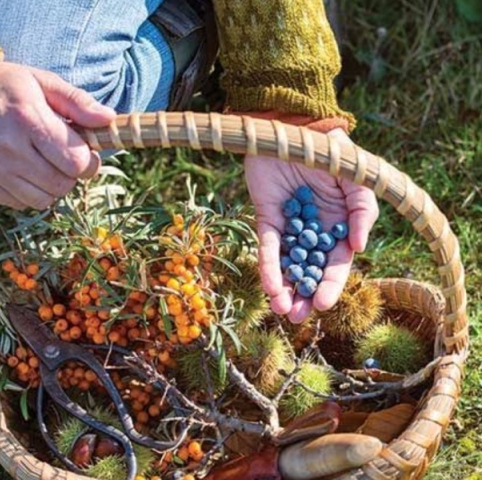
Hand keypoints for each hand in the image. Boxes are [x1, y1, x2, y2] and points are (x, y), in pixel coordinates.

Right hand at [0, 61, 115, 208]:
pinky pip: (19, 204)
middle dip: (69, 174)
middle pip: (62, 185)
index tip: (83, 152)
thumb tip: (109, 119)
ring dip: (49, 187)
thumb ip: (78, 102)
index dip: (88, 161)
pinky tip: (20, 169)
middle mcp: (6, 148)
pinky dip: (27, 192)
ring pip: (42, 200)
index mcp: (27, 119)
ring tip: (40, 163)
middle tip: (61, 157)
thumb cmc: (5, 87)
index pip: (76, 162)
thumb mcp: (42, 82)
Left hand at [244, 128, 378, 322]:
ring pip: (287, 265)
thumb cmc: (329, 152)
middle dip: (303, 295)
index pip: (335, 264)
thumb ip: (363, 212)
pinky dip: (268, 266)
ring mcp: (289, 227)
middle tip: (296, 318)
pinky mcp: (266, 218)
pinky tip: (268, 286)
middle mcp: (314, 232)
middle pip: (309, 271)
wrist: (292, 127)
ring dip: (283, 288)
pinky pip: (267, 246)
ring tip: (280, 309)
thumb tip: (358, 248)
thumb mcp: (356, 180)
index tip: (322, 305)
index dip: (330, 285)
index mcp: (339, 227)